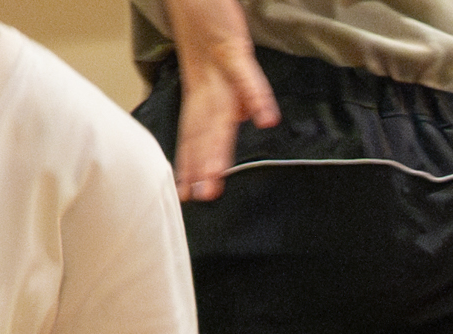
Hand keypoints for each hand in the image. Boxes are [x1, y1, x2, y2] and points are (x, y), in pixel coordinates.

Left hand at [165, 0, 278, 200]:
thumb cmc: (204, 19)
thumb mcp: (217, 60)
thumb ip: (232, 90)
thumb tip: (249, 117)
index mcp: (202, 90)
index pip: (194, 132)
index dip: (191, 163)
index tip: (186, 195)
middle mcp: (206, 83)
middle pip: (203, 129)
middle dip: (201, 164)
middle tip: (198, 196)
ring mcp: (217, 66)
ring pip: (217, 111)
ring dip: (216, 145)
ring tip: (217, 175)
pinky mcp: (231, 45)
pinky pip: (245, 75)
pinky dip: (255, 98)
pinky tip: (265, 121)